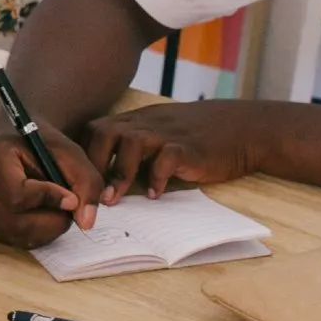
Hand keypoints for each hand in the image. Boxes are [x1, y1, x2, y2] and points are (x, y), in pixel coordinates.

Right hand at [0, 129, 102, 248]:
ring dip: (44, 230)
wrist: (22, 147)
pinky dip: (34, 235)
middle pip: (14, 221)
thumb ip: (86, 183)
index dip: (49, 200)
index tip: (71, 198)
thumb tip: (85, 222)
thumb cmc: (46, 148)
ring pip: (14, 234)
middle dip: (50, 221)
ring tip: (58, 213)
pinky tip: (43, 218)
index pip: (17, 194)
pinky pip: (10, 239)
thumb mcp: (71, 155)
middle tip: (69, 211)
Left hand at [84, 101, 267, 201]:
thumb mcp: (160, 134)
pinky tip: (155, 195)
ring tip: (113, 200)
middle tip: (90, 195)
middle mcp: (147, 124)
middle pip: (105, 132)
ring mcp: (168, 134)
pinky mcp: (189, 148)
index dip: (82, 154)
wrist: (241, 127)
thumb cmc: (197, 136)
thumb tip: (107, 181)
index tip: (78, 181)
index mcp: (136, 121)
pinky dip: (157, 176)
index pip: (95, 129)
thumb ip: (136, 150)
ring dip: (118, 172)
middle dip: (92, 163)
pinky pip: (167, 157)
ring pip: (131, 141)